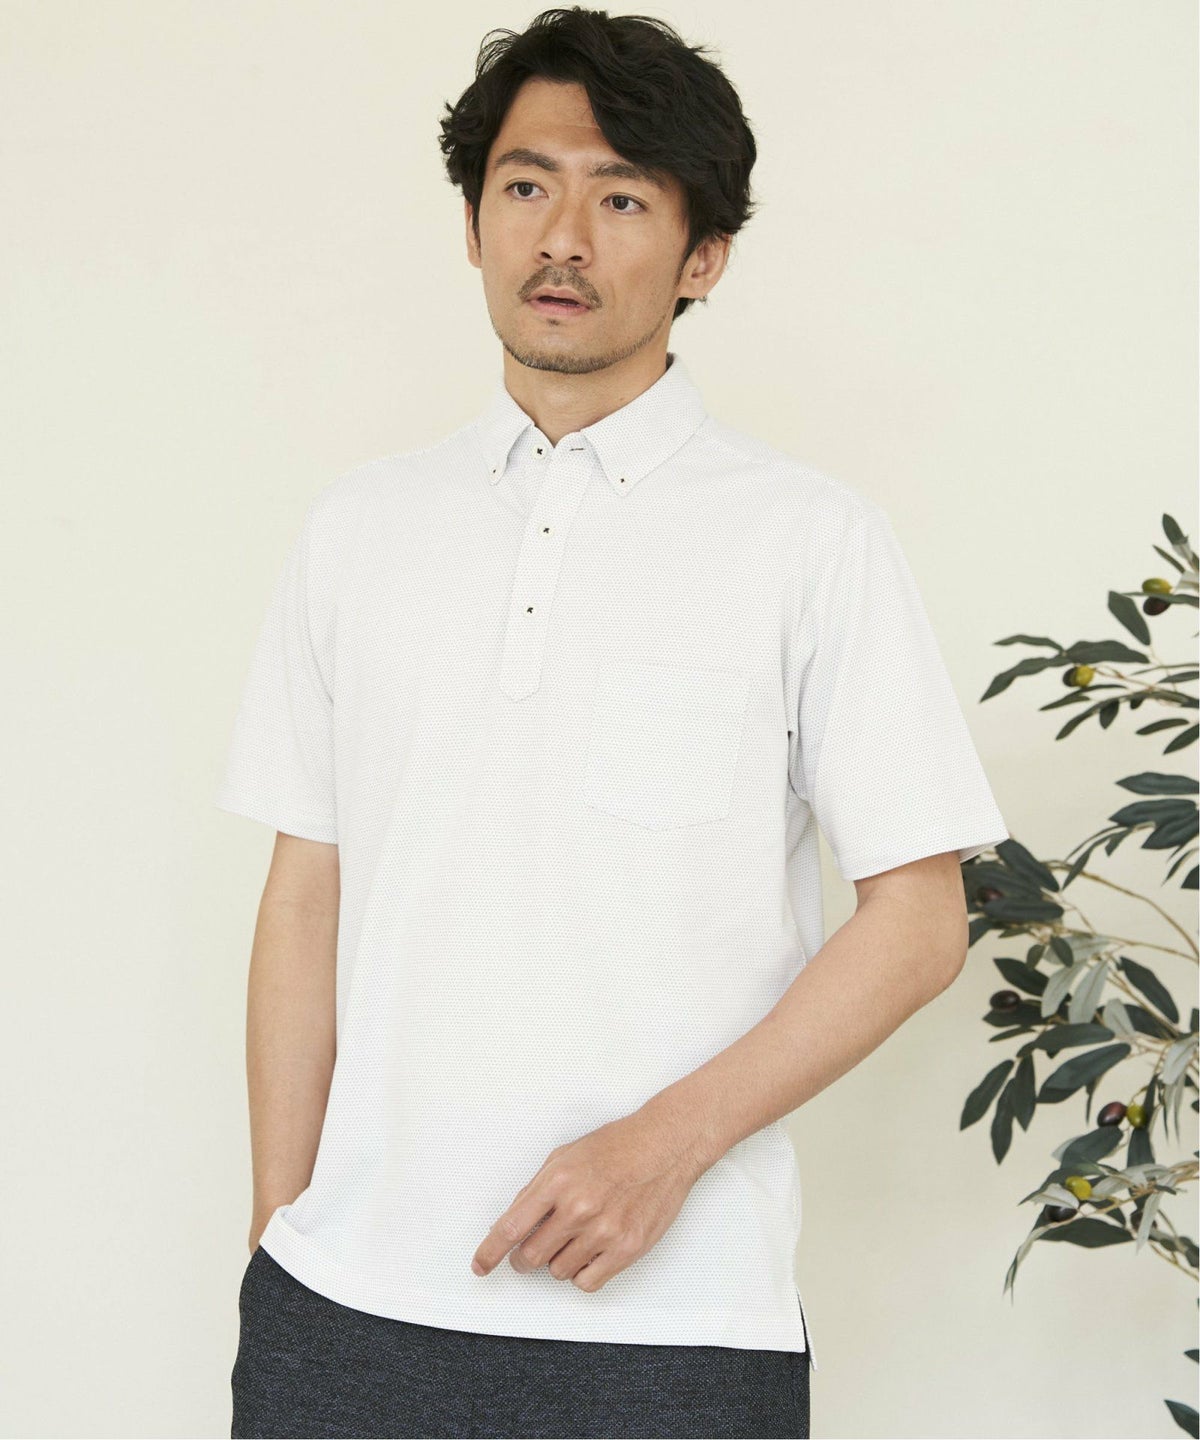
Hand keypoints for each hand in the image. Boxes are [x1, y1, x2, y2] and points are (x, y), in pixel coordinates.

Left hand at [469, 1109, 707, 1291]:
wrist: (665, 1146)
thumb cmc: (615, 1147)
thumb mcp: (565, 1156)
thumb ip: (536, 1190)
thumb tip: (512, 1224)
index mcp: (558, 1181)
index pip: (511, 1227)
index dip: (490, 1252)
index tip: (480, 1266)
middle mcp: (578, 1208)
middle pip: (531, 1257)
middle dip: (524, 1259)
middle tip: (530, 1252)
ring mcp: (604, 1231)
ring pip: (558, 1272)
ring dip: (557, 1262)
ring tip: (574, 1239)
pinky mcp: (627, 1249)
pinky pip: (587, 1283)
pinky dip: (581, 1274)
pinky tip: (589, 1253)